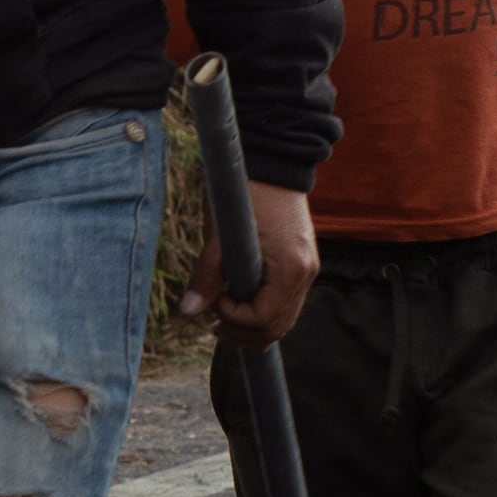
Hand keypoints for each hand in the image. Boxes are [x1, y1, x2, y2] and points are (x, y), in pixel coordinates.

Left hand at [184, 179, 318, 350]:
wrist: (274, 163)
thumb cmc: (245, 194)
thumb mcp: (220, 235)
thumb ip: (207, 275)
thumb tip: (188, 311)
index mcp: (289, 268)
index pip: (262, 319)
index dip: (233, 318)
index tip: (213, 299)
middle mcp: (305, 274)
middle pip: (277, 328)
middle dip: (242, 333)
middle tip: (213, 328)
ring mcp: (308, 270)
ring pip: (285, 319)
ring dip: (254, 327)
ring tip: (224, 322)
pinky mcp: (304, 264)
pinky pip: (288, 303)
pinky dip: (266, 312)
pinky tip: (242, 308)